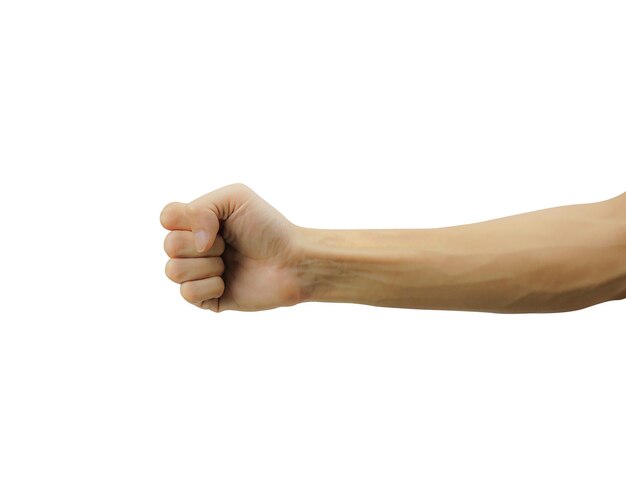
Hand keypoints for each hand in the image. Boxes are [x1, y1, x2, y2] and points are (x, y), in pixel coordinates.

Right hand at [160, 183, 303, 311]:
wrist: (292, 261)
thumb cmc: (268, 228)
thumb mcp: (235, 198)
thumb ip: (201, 208)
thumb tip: (195, 243)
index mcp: (197, 223)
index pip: (167, 217)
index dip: (188, 220)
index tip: (217, 223)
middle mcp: (194, 248)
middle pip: (170, 245)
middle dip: (204, 244)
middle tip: (229, 245)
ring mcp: (199, 274)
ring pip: (173, 271)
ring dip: (207, 266)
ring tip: (229, 264)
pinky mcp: (206, 299)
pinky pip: (187, 293)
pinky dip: (210, 286)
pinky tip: (228, 283)